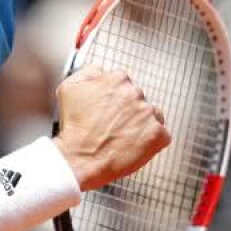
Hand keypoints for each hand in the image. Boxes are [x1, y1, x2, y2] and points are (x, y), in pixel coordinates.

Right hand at [53, 65, 170, 190]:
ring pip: (150, 115)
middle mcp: (135, 93)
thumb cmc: (74, 128)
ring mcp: (148, 113)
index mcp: (118, 79)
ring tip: (122, 137)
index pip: (123, 83)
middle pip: (137, 99)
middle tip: (112, 126)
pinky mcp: (158, 134)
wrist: (80, 159)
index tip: (107, 109)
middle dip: (127, 111)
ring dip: (140, 124)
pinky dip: (151, 141)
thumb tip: (101, 71)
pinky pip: (161, 135)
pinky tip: (134, 146)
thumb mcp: (69, 88)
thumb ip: (88, 72)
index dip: (114, 99)